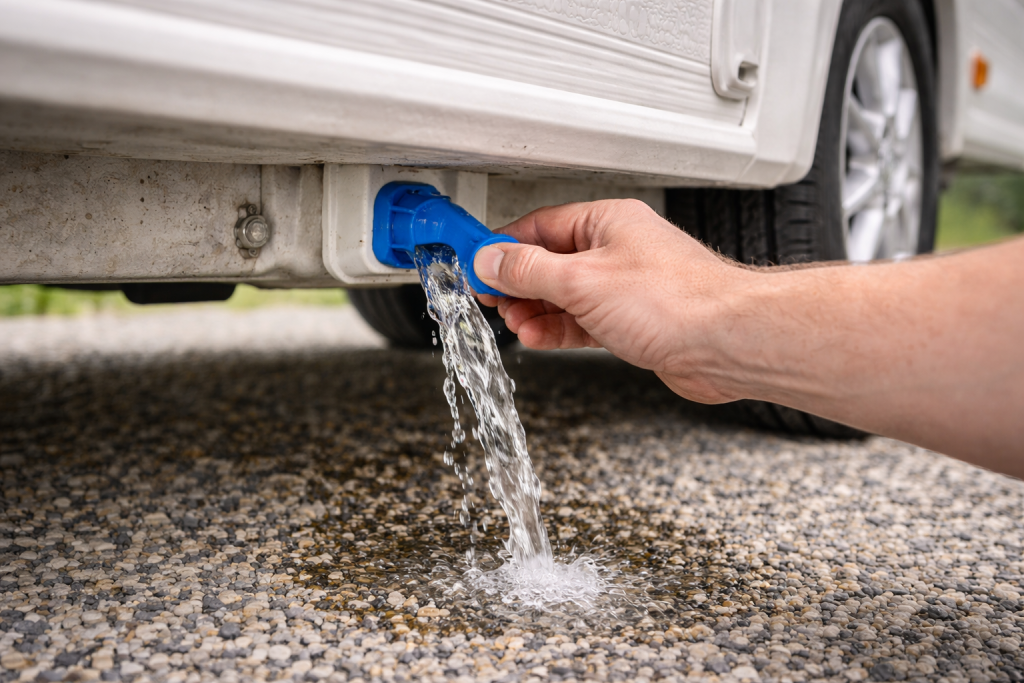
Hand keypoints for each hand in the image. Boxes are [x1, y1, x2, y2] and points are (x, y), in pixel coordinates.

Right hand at [473, 199, 754, 402]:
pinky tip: (541, 336)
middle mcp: (617, 250)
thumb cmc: (678, 301)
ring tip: (514, 322)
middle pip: (550, 261)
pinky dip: (559, 329)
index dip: (502, 245)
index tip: (474, 261)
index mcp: (607, 222)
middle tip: (490, 299)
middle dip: (517, 283)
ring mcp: (626, 286)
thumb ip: (529, 271)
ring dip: (536, 310)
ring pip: (565, 294)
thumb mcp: (582, 281)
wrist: (727, 343)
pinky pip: (584, 320)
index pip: (539, 225)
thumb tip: (490, 259)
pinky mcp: (634, 321)